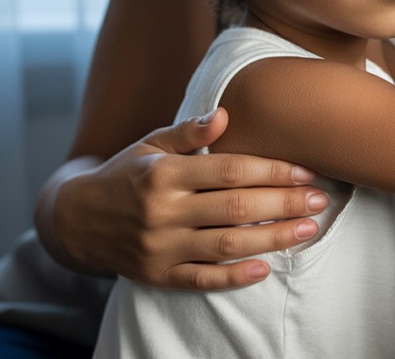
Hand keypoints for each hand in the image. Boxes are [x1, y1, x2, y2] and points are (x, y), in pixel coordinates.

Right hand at [48, 107, 327, 289]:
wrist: (74, 219)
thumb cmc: (125, 174)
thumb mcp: (149, 145)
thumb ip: (188, 132)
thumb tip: (224, 114)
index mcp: (163, 173)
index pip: (230, 170)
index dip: (273, 170)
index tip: (307, 171)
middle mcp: (162, 211)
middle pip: (236, 208)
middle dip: (284, 203)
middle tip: (320, 200)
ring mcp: (159, 247)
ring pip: (226, 245)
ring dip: (273, 239)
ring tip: (308, 230)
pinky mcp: (157, 276)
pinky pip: (201, 279)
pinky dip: (234, 277)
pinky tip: (265, 268)